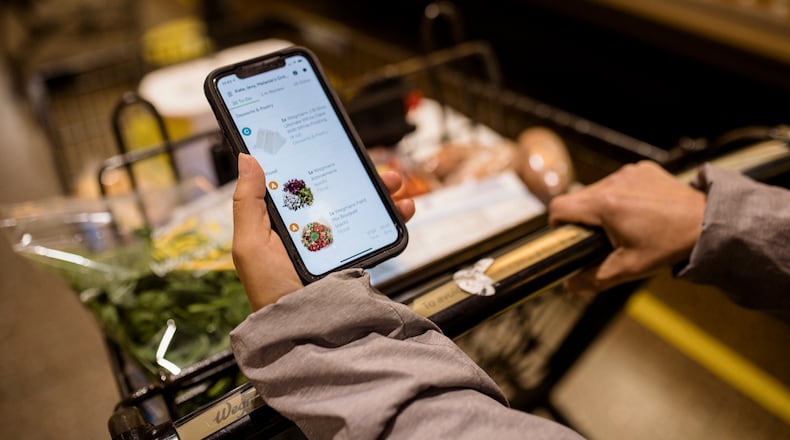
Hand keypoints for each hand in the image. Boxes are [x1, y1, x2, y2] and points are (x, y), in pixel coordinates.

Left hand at [232, 153, 414, 310]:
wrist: (306, 329)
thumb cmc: (271, 292)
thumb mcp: (250, 245)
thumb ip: (247, 202)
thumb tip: (247, 157)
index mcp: (281, 221)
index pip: (297, 181)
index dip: (311, 159)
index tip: (323, 140)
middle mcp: (309, 227)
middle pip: (334, 187)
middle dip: (355, 171)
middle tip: (369, 160)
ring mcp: (335, 240)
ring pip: (360, 203)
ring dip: (381, 188)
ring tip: (395, 182)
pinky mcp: (356, 253)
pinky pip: (377, 227)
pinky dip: (394, 214)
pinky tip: (403, 208)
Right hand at [548, 161, 705, 294]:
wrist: (709, 223)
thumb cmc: (670, 245)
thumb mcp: (628, 268)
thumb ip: (593, 278)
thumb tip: (569, 285)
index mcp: (604, 204)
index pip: (559, 206)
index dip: (556, 223)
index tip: (565, 235)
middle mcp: (614, 182)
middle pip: (579, 198)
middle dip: (582, 218)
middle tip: (599, 238)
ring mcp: (629, 173)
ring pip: (598, 189)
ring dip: (602, 205)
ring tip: (623, 225)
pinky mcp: (642, 169)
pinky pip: (620, 181)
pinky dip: (622, 195)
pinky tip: (638, 211)